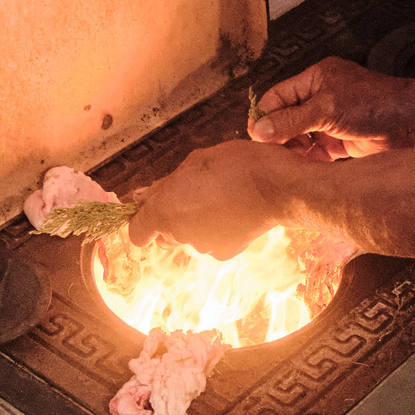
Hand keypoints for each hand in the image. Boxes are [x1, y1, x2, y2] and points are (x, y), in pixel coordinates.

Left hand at [128, 139, 293, 259]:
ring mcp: (202, 246)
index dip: (141, 221)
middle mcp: (179, 234)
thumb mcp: (193, 163)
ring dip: (198, 222)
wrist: (277, 186)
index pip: (137, 232)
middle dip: (172, 218)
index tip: (150, 209)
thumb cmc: (235, 165)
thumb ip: (164, 184)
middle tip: (193, 194)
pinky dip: (219, 230)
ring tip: (220, 199)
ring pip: (190, 237)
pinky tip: (234, 212)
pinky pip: (212, 242)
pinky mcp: (224, 252)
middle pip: (165, 234)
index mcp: (165, 210)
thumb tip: (140, 196)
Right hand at [249, 57, 414, 158]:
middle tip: (276, 156)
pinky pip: (315, 152)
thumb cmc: (377, 105)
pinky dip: (309, 161)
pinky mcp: (341, 141)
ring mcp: (331, 120)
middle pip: (285, 118)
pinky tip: (307, 170)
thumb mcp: (328, 109)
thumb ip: (292, 120)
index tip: (259, 140)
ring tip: (292, 164)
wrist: (414, 125)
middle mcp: (321, 98)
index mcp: (315, 79)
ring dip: (293, 151)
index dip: (265, 118)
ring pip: (298, 137)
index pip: (276, 97)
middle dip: (279, 137)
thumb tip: (258, 130)